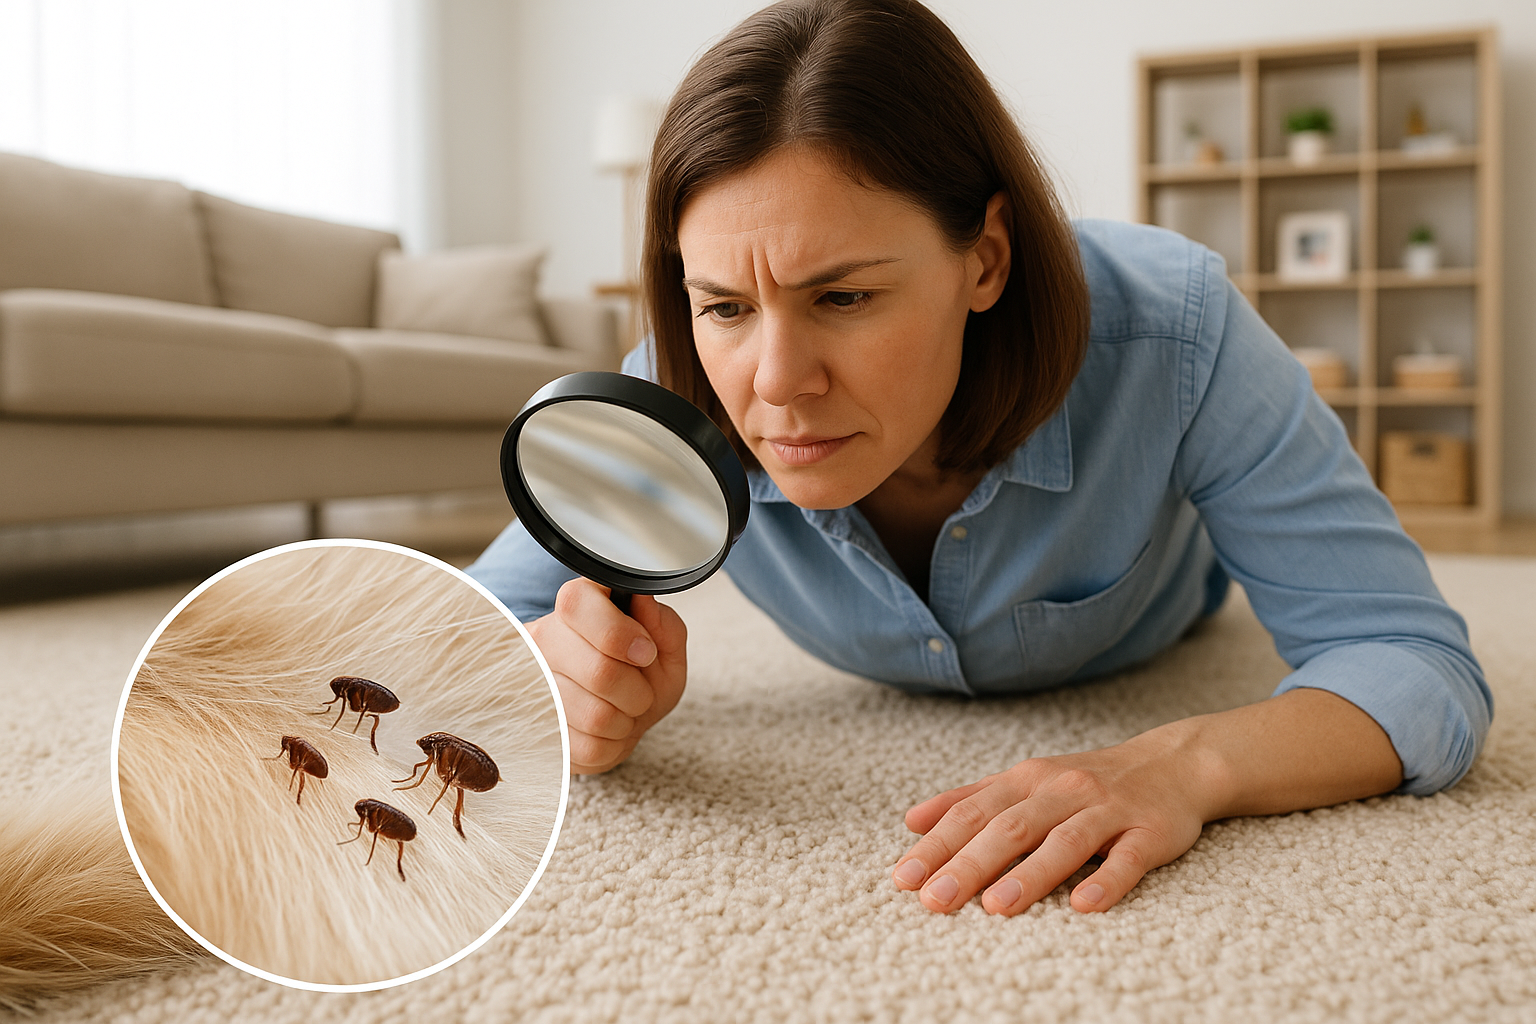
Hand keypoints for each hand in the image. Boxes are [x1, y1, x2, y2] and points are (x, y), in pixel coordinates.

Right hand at [527, 577, 687, 773]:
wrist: (619, 721)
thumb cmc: (641, 677)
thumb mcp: (665, 648)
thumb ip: (663, 624)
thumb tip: (643, 600)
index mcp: (577, 607)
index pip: (576, 604)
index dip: (618, 633)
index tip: (645, 652)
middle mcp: (543, 640)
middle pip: (598, 671)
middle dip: (637, 690)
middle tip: (640, 688)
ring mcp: (532, 686)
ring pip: (596, 715)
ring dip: (626, 719)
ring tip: (623, 709)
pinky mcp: (536, 728)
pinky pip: (588, 747)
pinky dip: (612, 744)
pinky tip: (607, 730)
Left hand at [892, 728, 1212, 914]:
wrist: (1173, 763)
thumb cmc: (1087, 781)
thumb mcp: (1025, 781)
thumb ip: (970, 799)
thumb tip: (911, 821)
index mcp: (1027, 780)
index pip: (973, 813)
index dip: (938, 845)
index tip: (905, 878)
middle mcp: (1063, 791)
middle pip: (1011, 828)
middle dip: (970, 864)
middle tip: (936, 900)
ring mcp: (1107, 811)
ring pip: (1064, 842)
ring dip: (1029, 874)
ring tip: (995, 907)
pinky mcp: (1149, 832)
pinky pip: (1127, 859)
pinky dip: (1105, 881)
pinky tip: (1083, 905)